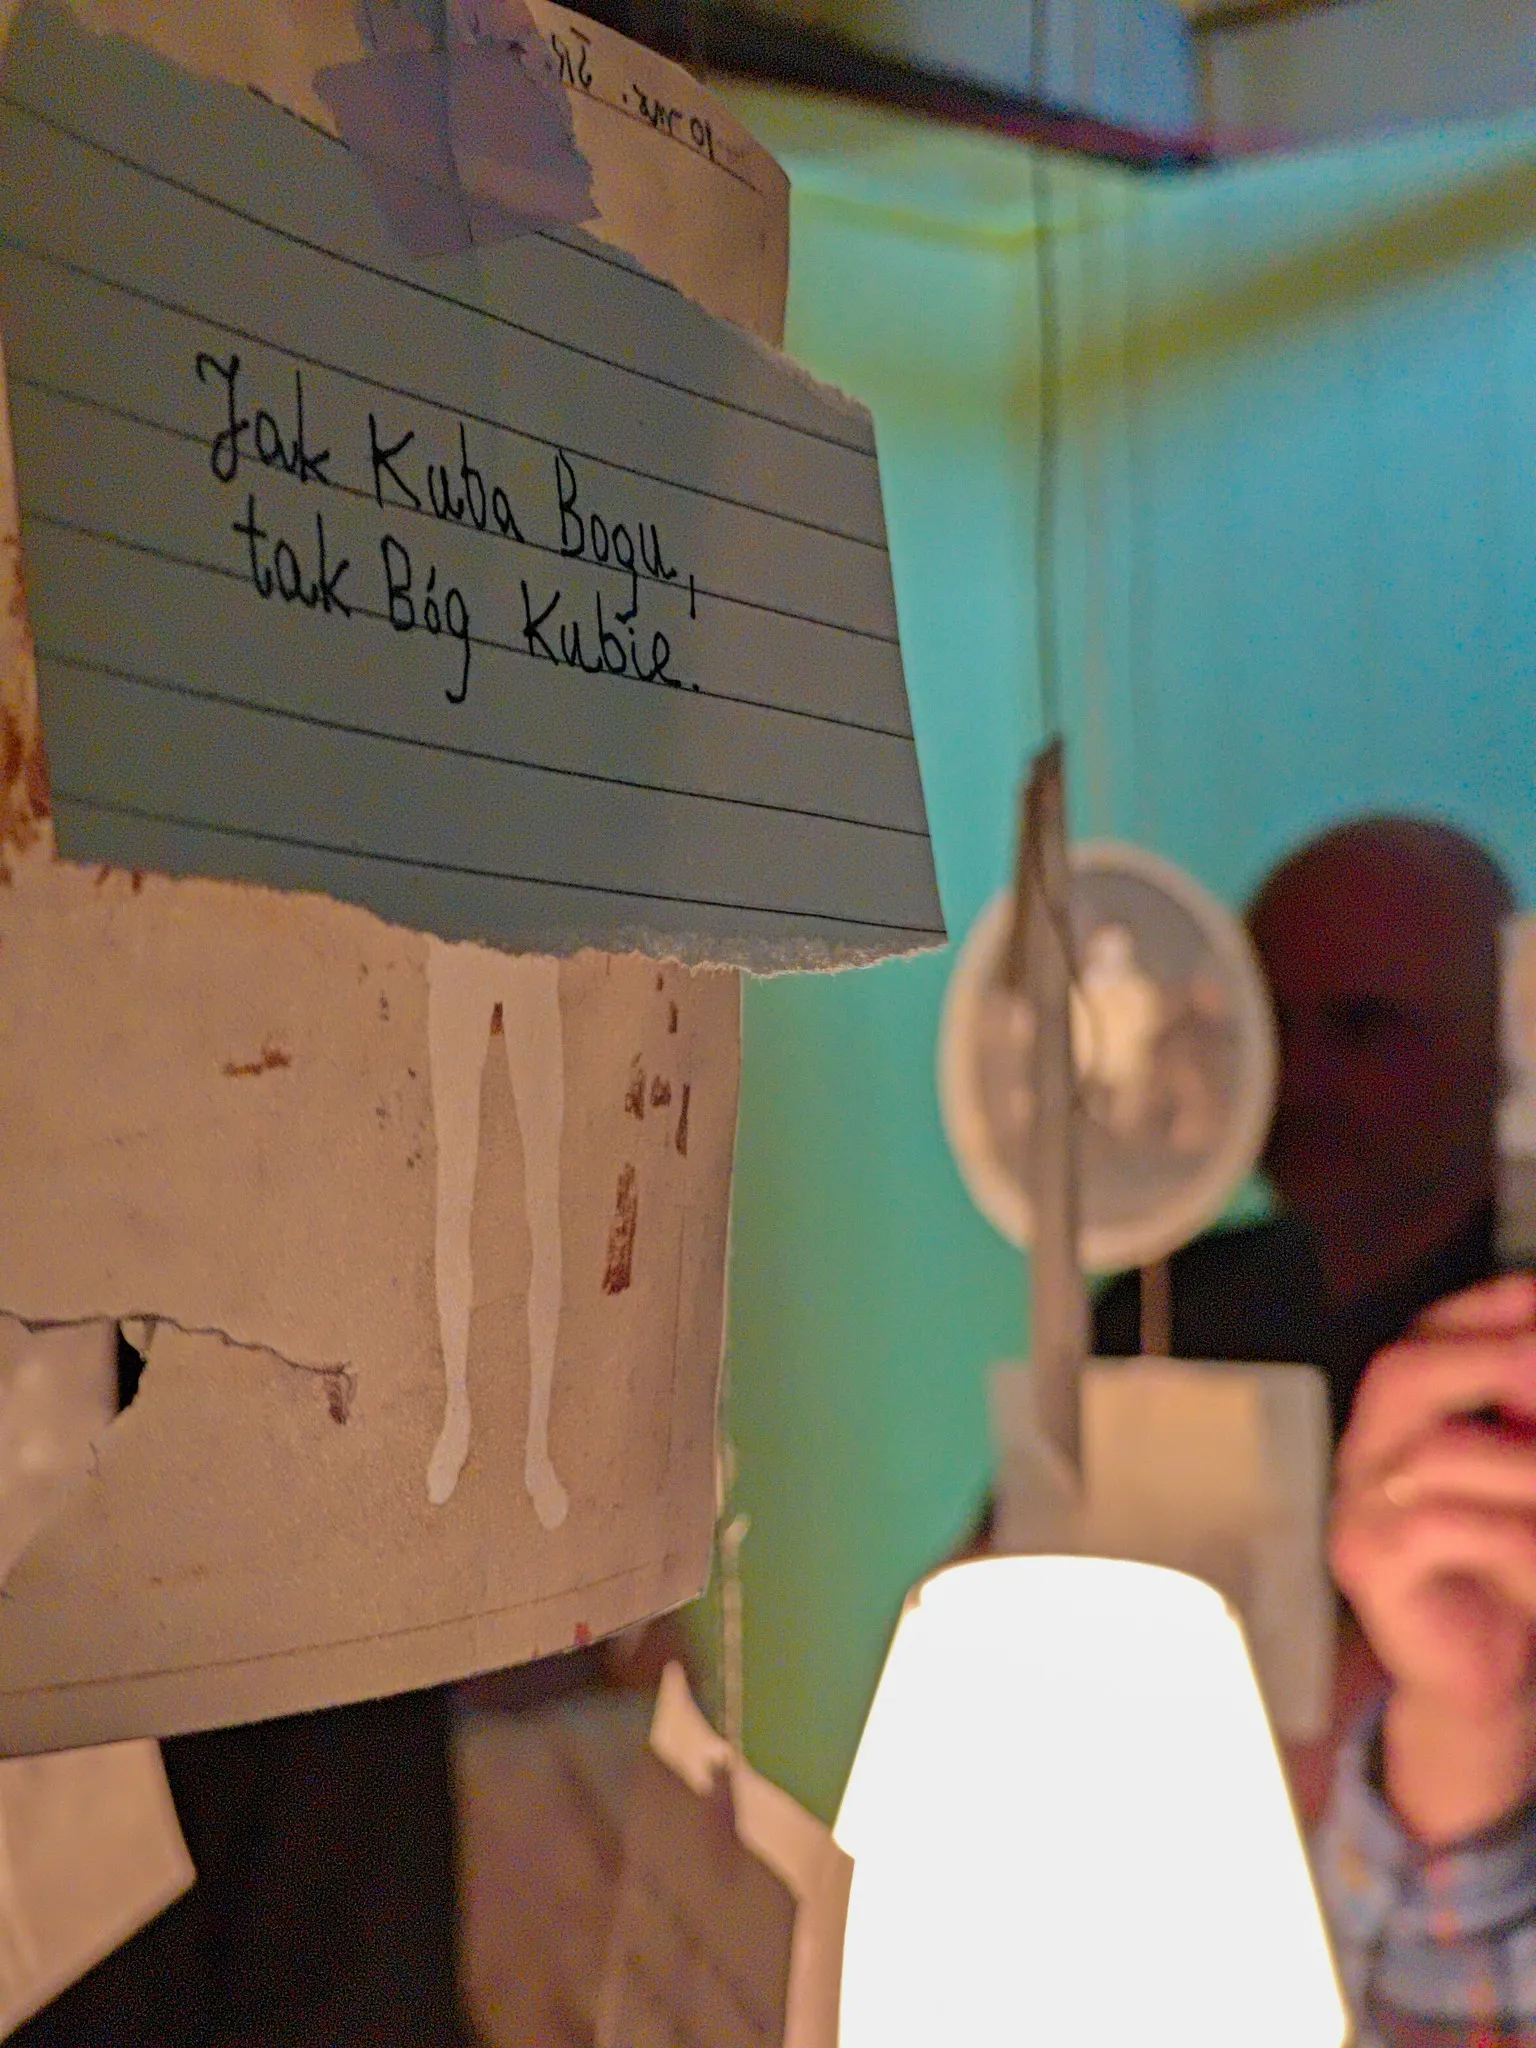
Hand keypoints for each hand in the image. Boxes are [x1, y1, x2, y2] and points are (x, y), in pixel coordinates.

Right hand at [1331, 1273, 1535, 1843]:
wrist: (1481, 1680)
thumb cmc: (1511, 1569)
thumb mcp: (1525, 1478)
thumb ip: (1524, 1420)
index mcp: (1402, 1415)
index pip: (1426, 1332)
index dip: (1492, 1309)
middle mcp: (1367, 1447)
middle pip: (1403, 1370)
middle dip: (1496, 1361)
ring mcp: (1357, 1504)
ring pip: (1436, 1452)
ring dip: (1526, 1467)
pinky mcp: (1366, 1562)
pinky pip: (1444, 1529)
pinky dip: (1515, 1545)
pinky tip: (1535, 1577)